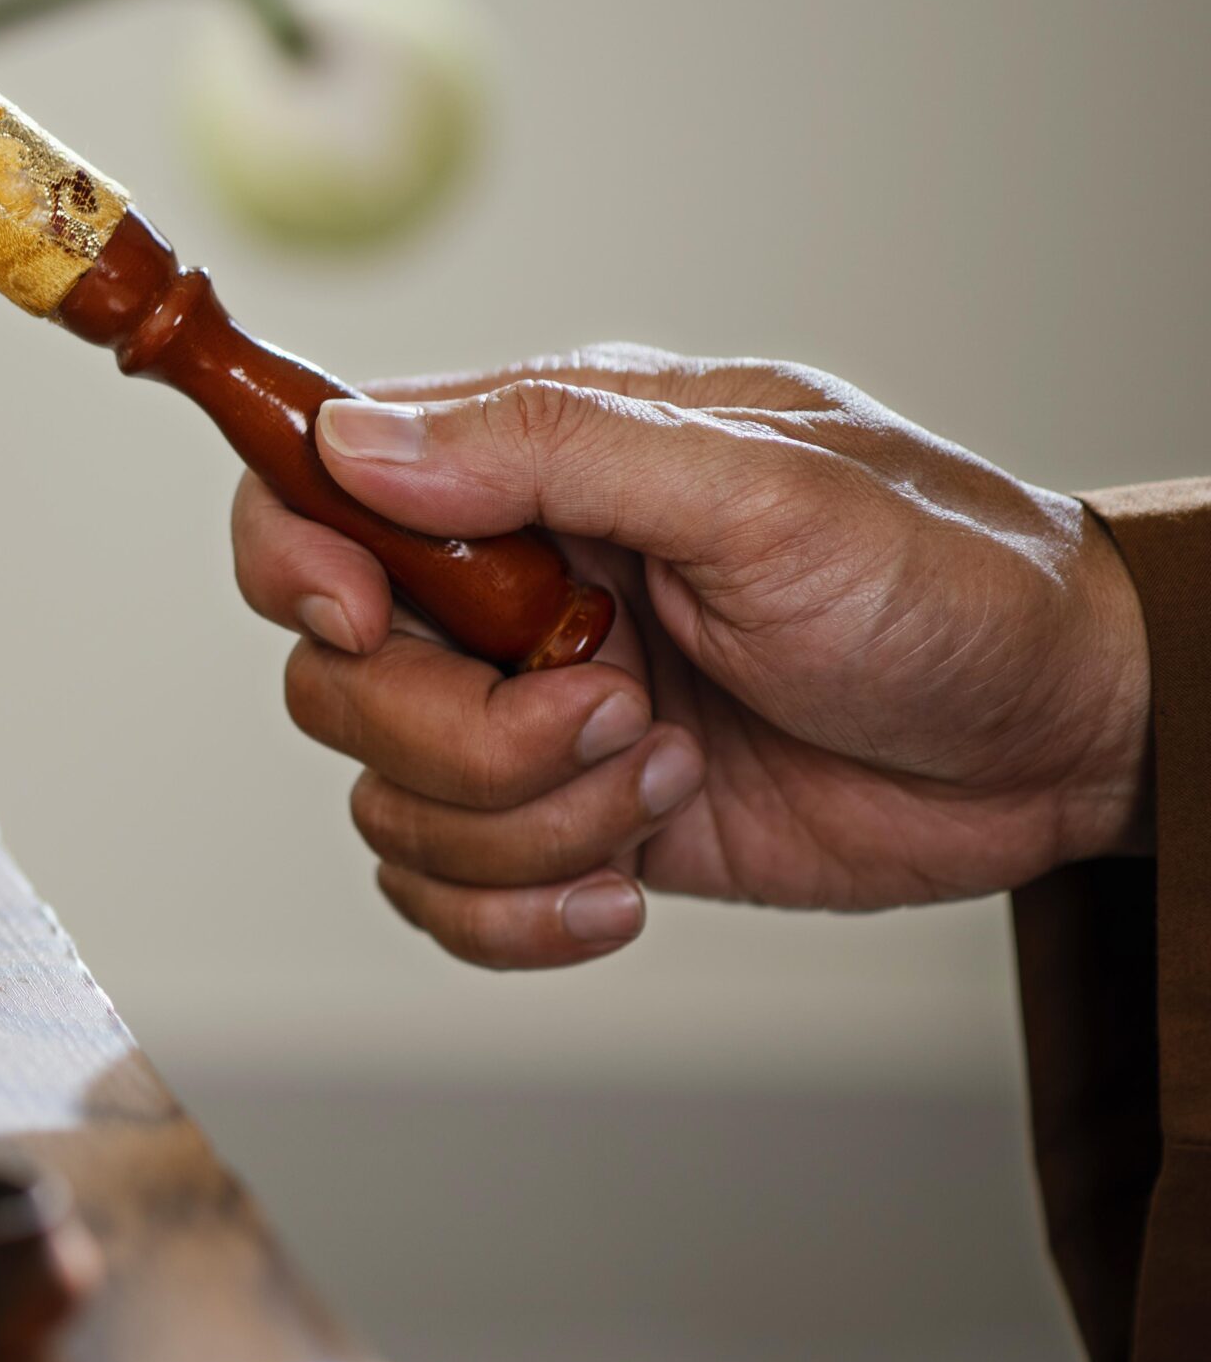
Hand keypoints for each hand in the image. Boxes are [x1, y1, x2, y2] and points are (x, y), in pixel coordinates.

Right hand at [230, 346, 1153, 967]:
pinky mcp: (568, 825)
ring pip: (388, 799)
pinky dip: (516, 917)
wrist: (1064, 740)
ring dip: (521, 826)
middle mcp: (507, 589)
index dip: (297, 562)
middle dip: (458, 731)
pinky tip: (629, 890)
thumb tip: (356, 444)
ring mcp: (529, 714)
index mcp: (533, 470)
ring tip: (669, 779)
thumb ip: (550, 452)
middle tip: (615, 710)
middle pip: (332, 678)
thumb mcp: (760, 489)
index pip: (314, 489)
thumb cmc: (944, 580)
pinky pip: (444, 897)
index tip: (372, 621)